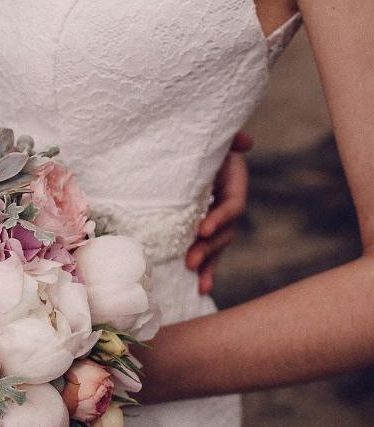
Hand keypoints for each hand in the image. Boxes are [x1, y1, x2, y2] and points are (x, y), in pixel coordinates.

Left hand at [186, 133, 250, 294]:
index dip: (221, 218)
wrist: (181, 151)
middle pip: (226, 231)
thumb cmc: (194, 142)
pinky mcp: (203, 232)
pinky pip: (208, 253)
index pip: (233, 205)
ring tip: (193, 273)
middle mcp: (227, 203)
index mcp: (233, 182)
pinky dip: (206, 270)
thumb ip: (228, 139)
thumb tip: (245, 142)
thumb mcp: (211, 140)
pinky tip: (202, 287)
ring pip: (217, 246)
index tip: (203, 229)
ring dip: (207, 262)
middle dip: (209, 248)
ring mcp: (217, 219)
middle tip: (190, 260)